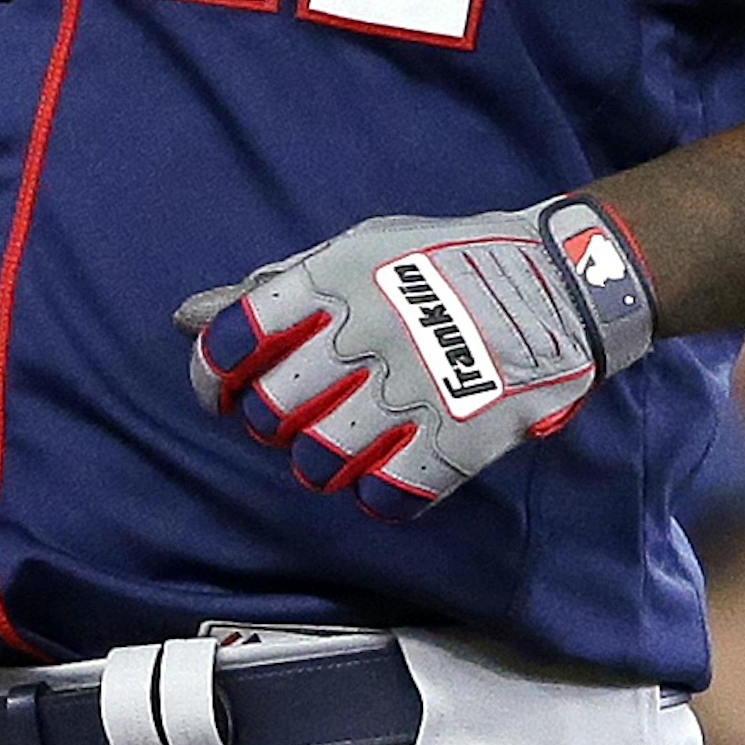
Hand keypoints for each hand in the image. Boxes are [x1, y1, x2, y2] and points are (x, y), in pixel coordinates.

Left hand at [176, 198, 654, 519]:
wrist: (558, 281)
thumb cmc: (442, 262)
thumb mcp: (357, 250)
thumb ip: (273, 289)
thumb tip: (186, 318)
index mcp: (338, 275)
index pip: (238, 336)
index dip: (212, 374)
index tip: (220, 389)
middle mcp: (369, 329)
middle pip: (271, 408)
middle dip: (269, 420)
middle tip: (292, 413)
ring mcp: (416, 386)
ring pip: (319, 460)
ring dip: (317, 462)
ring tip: (340, 444)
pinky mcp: (460, 438)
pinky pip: (385, 495)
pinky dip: (375, 493)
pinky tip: (388, 469)